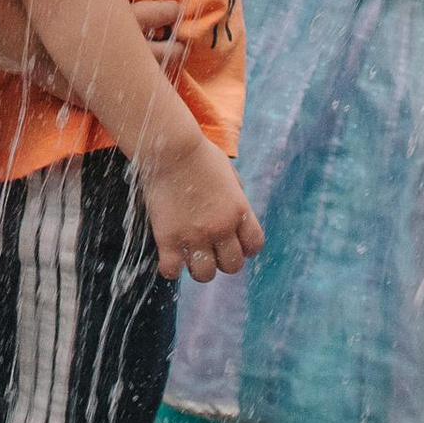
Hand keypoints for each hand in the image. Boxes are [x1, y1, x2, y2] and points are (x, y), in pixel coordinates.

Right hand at [138, 128, 263, 284]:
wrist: (171, 147)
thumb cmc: (199, 155)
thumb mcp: (229, 174)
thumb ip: (237, 197)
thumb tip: (238, 213)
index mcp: (238, 210)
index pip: (254, 246)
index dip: (245, 248)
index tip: (233, 242)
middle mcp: (220, 227)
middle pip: (232, 266)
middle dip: (223, 260)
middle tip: (210, 249)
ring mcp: (194, 234)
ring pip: (205, 275)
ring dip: (199, 268)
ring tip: (190, 255)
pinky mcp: (168, 237)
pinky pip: (172, 271)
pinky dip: (171, 269)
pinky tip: (170, 257)